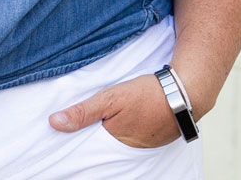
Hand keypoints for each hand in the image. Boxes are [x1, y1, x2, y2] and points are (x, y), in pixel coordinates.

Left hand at [48, 74, 179, 148]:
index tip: (69, 134)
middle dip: (97, 136)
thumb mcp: (110, 98)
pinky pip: (138, 137)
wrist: (186, 92)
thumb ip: (83, 111)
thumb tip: (54, 123)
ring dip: (116, 133)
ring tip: (112, 120)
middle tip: (93, 122)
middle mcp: (129, 149)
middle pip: (106, 145)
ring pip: (122, 141)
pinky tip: (132, 119)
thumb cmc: (148, 94)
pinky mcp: (157, 138)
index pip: (89, 146)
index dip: (80, 138)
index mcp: (114, 141)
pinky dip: (132, 130)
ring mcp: (145, 145)